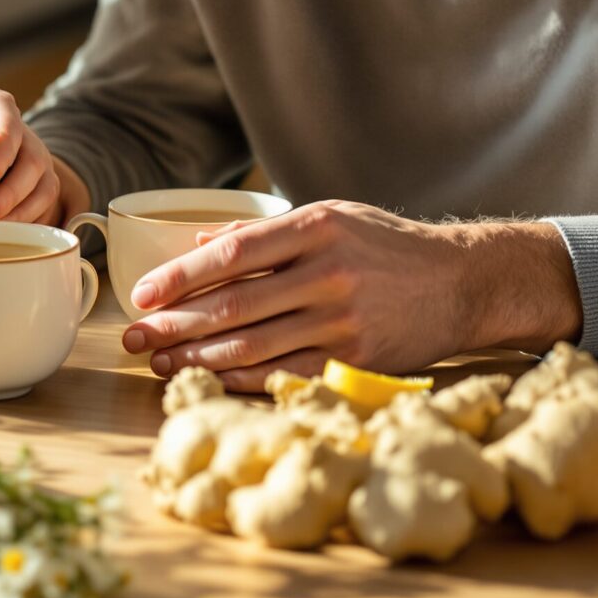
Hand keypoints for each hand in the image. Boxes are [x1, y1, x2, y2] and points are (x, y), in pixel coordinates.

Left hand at [0, 57, 60, 224]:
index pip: (9, 128)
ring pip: (44, 185)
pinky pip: (44, 203)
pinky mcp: (38, 178)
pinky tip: (4, 235)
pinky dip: (29, 220)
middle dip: (10, 194)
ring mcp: (34, 155)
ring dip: (21, 212)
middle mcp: (23, 130)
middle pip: (31, 163)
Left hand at [119, 200, 580, 391]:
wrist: (463, 282)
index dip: (180, 276)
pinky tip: (210, 379)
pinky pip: (286, 373)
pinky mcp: (357, 359)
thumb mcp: (333, 217)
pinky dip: (242, 379)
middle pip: (234, 305)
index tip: (142, 293)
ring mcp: (344, 321)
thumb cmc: (386, 247)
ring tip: (160, 362)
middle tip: (134, 337)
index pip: (232, 253)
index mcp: (316, 228)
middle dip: (175, 324)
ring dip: (198, 358)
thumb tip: (199, 243)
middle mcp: (328, 273)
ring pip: (254, 345)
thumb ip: (267, 232)